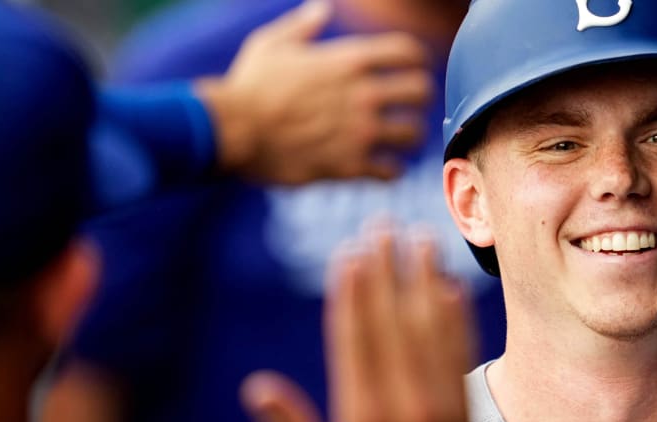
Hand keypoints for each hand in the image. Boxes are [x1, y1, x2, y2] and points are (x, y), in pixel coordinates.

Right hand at [198, 0, 432, 182]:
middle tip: (411, 106)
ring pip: (414, 133)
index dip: (415, 59)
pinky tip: (383, 167)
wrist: (233, 131)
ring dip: (411, 136)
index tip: (410, 68)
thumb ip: (303, 25)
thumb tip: (322, 10)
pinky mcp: (351, 165)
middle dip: (421, 97)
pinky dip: (392, 170)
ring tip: (401, 140)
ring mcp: (360, 131)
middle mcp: (363, 94)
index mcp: (348, 60)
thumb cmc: (248, 85)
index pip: (408, 51)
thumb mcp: (272, 44)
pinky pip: (393, 170)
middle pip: (422, 90)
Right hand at [241, 228, 474, 421]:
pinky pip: (460, 355)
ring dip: (425, 282)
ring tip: (420, 240)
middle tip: (381, 227)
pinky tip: (450, 290)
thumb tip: (257, 388)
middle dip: (386, 272)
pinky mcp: (464, 412)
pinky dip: (455, 321)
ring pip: (432, 331)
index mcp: (366, 417)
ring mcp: (441, 405)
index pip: (357, 340)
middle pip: (394, 323)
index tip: (349, 254)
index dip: (352, 294)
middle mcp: (407, 403)